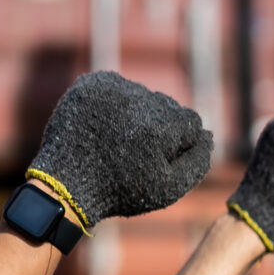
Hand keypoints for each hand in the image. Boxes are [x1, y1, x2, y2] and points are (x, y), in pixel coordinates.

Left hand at [27, 72, 213, 227]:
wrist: (65, 186)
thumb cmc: (120, 191)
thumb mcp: (168, 188)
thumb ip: (198, 161)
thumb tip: (208, 135)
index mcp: (162, 126)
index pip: (191, 122)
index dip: (177, 145)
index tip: (156, 160)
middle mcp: (139, 100)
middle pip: (167, 106)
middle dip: (159, 127)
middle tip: (135, 152)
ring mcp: (113, 88)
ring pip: (142, 95)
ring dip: (137, 114)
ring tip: (118, 141)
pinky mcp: (92, 83)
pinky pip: (117, 87)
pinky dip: (115, 104)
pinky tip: (105, 127)